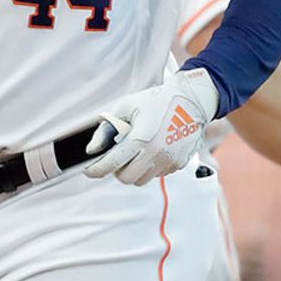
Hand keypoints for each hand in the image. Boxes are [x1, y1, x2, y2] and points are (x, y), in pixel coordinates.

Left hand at [84, 68, 218, 185]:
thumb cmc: (155, 101)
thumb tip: (92, 151)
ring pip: (142, 179)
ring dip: (133, 171)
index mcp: (140, 138)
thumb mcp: (125, 107)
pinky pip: (157, 174)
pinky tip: (151, 150)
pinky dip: (149, 168)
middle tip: (115, 158)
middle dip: (116, 170)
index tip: (88, 171)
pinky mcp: (180, 163)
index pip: (112, 164)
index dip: (96, 170)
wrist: (191, 100)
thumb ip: (105, 130)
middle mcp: (157, 152)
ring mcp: (170, 160)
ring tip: (134, 153)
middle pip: (127, 178)